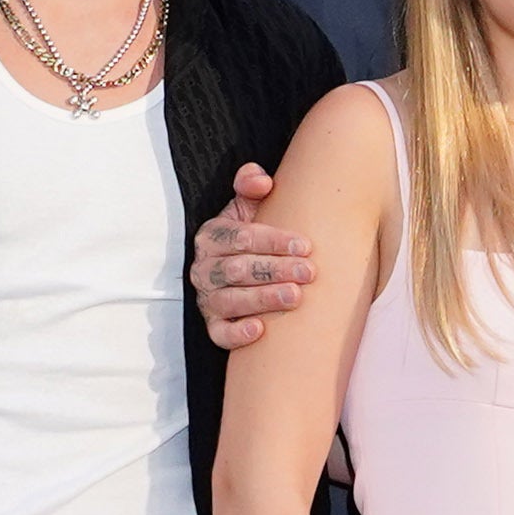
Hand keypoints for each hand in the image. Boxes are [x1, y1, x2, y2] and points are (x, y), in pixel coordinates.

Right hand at [196, 162, 313, 352]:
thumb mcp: (249, 207)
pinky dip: (237, 333)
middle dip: (275, 270)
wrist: (242, 269)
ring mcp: (207, 298)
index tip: (305, 246)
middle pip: (237, 269)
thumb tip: (262, 181)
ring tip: (295, 296)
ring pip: (229, 300)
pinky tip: (260, 330)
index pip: (241, 237)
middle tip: (309, 272)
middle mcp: (204, 268)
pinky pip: (219, 333)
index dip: (274, 241)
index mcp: (212, 236)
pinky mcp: (213, 325)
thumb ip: (251, 185)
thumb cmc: (253, 237)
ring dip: (263, 298)